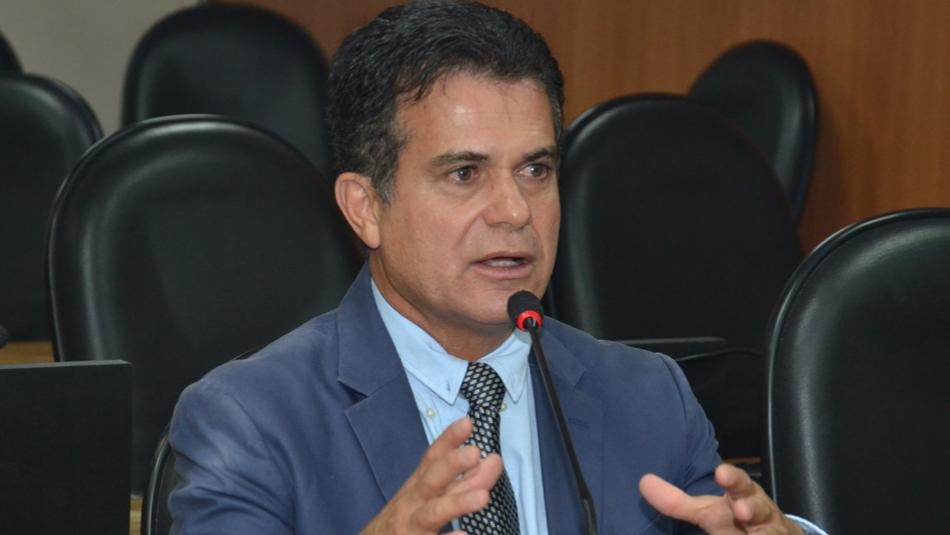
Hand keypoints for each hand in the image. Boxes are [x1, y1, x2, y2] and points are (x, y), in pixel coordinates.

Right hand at [360, 417, 501, 534]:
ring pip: (432, 513)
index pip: (432, 458)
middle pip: (431, 480)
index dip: (449, 440)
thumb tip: (493, 461)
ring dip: (457, 503)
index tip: (467, 423)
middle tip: (474, 452)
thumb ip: (463, 481)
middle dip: (451, 465)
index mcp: (418, 486)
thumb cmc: (406, 519)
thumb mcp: (429, 497)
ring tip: (482, 497)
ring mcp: (412, 526)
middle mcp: (413, 503)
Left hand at [639, 463, 802, 533]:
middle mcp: (760, 513)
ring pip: (769, 530)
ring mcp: (771, 531)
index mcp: (742, 496)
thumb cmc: (735, 520)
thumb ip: (677, 502)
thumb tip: (643, 482)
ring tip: (752, 530)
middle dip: (751, 506)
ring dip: (763, 532)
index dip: (731, 478)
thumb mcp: (708, 512)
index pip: (738, 483)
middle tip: (741, 510)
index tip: (721, 473)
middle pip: (758, 507)